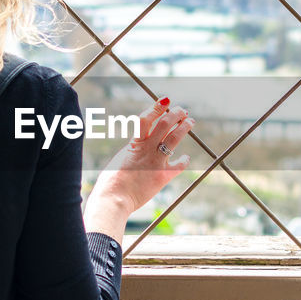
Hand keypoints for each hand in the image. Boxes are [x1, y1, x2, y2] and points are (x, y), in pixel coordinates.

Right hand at [83, 98, 194, 241]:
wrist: (114, 198)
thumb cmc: (110, 182)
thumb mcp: (120, 159)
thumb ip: (132, 151)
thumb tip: (137, 146)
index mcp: (133, 144)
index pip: (146, 118)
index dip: (157, 107)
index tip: (165, 101)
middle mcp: (146, 149)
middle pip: (164, 124)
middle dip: (175, 114)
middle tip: (182, 111)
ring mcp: (156, 162)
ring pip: (174, 138)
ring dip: (184, 127)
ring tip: (190, 121)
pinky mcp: (162, 177)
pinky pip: (178, 166)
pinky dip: (183, 160)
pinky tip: (185, 158)